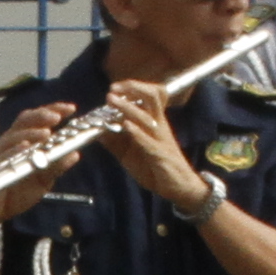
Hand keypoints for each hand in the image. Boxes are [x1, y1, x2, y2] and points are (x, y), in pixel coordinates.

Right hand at [0, 102, 74, 215]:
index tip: (70, 109)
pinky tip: (25, 148)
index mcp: (24, 140)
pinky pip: (2, 156)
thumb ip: (56, 166)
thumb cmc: (17, 190)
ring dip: (30, 133)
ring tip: (46, 133)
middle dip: (41, 116)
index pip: (38, 119)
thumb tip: (75, 154)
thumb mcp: (43, 179)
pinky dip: (14, 150)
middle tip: (57, 117)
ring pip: (13, 136)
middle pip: (24, 121)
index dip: (53, 110)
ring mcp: (1, 154)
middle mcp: (12, 142)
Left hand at [100, 80, 198, 201]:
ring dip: (128, 108)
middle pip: (152, 97)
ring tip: (112, 101)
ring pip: (147, 117)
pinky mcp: (160, 155)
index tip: (115, 87)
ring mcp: (160, 140)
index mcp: (154, 123)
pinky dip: (137, 132)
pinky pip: (149, 141)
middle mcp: (159, 127)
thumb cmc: (155, 168)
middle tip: (113, 89)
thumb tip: (97, 130)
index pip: (150, 96)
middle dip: (132, 89)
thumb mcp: (129, 153)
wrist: (178, 187)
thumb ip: (114, 141)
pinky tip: (126, 126)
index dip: (134, 87)